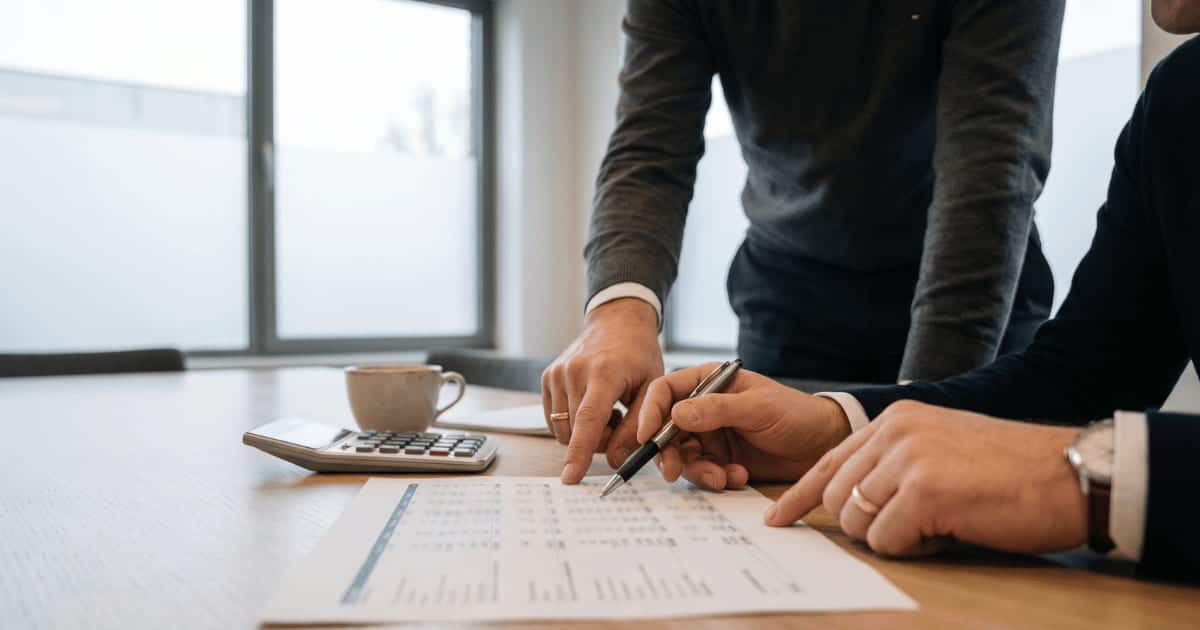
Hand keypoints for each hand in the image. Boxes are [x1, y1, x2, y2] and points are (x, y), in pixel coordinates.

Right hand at [542, 298, 663, 483]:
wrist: (617, 322)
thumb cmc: (639, 354)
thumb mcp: (652, 388)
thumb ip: (636, 427)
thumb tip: (618, 460)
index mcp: (603, 373)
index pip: (587, 421)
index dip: (579, 453)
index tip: (571, 477)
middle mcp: (573, 372)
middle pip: (577, 431)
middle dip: (599, 440)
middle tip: (620, 423)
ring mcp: (556, 374)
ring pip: (564, 429)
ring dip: (585, 433)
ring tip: (608, 412)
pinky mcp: (547, 378)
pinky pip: (555, 419)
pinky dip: (574, 423)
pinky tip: (592, 406)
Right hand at [636, 363, 851, 489]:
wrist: (823, 446)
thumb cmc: (795, 413)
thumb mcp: (758, 407)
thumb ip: (717, 409)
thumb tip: (676, 415)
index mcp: (708, 382)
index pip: (666, 391)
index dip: (650, 412)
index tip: (647, 436)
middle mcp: (703, 408)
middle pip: (665, 428)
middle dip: (668, 452)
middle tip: (674, 472)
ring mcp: (711, 435)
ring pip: (683, 455)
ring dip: (697, 470)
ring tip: (722, 477)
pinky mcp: (720, 460)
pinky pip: (703, 472)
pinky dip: (715, 478)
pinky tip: (738, 477)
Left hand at [766, 400, 1086, 556]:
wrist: (1070, 474)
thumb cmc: (1011, 472)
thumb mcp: (941, 448)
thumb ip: (894, 464)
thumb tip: (852, 501)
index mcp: (896, 420)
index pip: (829, 462)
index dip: (799, 496)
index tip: (778, 520)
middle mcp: (894, 432)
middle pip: (836, 498)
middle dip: (864, 526)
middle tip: (914, 527)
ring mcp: (907, 459)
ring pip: (856, 522)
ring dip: (892, 537)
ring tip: (939, 524)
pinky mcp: (924, 491)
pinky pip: (887, 541)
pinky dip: (915, 549)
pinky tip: (950, 532)